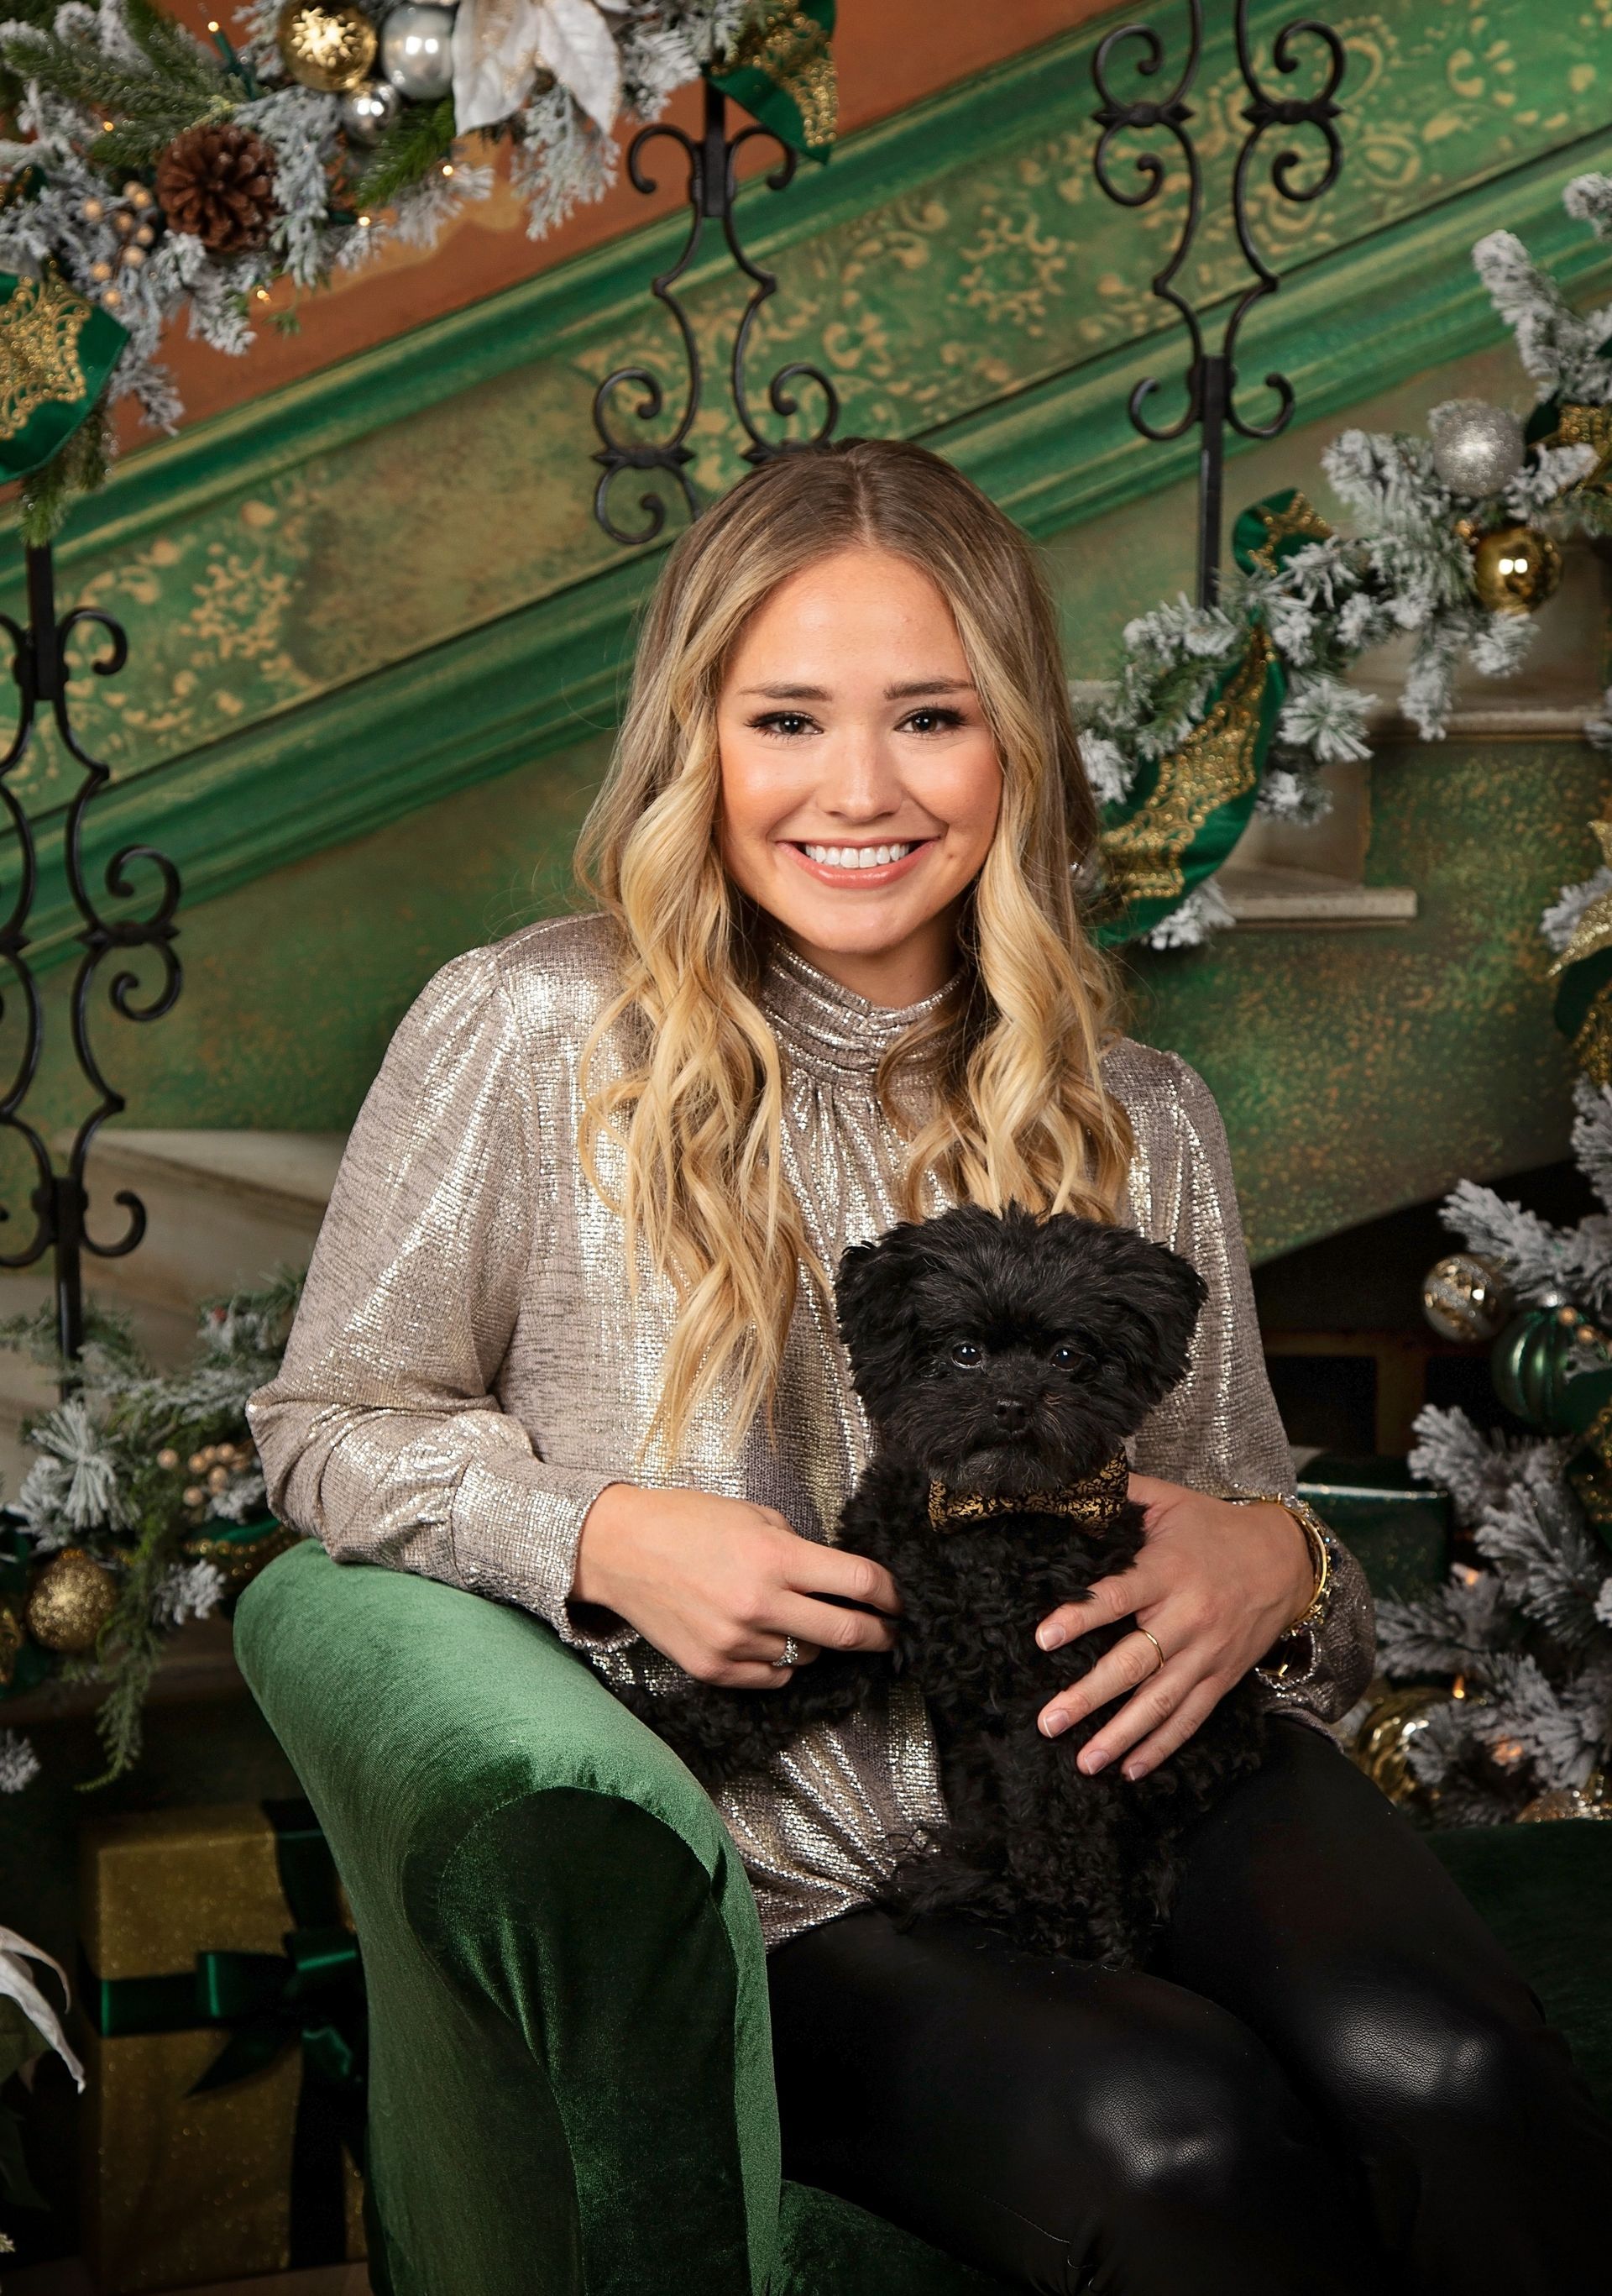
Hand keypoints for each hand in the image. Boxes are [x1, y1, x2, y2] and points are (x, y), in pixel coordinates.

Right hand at [571, 1480, 901, 1688]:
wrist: (618, 1551)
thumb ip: (799, 1548)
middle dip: (878, 1634)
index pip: (860, 1584)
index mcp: (777, 1557)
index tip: (900, 1602)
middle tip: (889, 1633)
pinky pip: (773, 1677)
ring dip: (816, 1642)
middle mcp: (762, 1605)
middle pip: (848, 1633)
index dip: (891, 1595)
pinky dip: (780, 1661)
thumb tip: (837, 1579)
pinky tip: (767, 1637)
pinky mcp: (715, 1670)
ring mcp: (738, 1642)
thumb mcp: (754, 1516)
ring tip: (798, 1619)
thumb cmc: (686, 1522)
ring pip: (809, 1657)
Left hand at [1033, 1474, 1314, 1780]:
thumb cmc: (1216, 1529)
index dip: (1080, 1616)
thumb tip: (1072, 1481)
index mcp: (1167, 1572)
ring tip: (1083, 1762)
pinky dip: (1162, 1746)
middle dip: (1089, 1696)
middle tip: (1050, 1720)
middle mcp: (1187, 1619)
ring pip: (1160, 1702)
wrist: (1287, 1559)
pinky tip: (1131, 1769)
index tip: (1044, 1638)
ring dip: (1120, 1735)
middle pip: (1134, 1663)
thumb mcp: (1170, 1500)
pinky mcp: (1221, 1677)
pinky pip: (1190, 1718)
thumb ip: (1122, 1493)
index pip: (1116, 1597)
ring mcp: (1206, 1654)